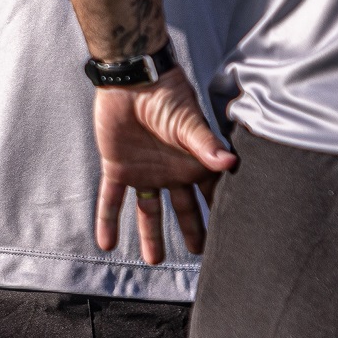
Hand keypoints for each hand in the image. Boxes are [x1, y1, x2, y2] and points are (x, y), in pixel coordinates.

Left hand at [93, 68, 235, 263]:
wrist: (131, 76)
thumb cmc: (166, 94)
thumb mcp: (188, 121)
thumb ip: (206, 144)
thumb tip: (232, 163)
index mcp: (192, 161)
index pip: (210, 193)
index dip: (219, 214)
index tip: (232, 240)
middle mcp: (170, 170)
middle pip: (183, 207)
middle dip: (192, 230)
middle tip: (200, 254)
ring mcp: (144, 170)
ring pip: (148, 210)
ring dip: (150, 236)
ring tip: (153, 262)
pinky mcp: (118, 166)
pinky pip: (111, 199)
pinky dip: (108, 220)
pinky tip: (106, 244)